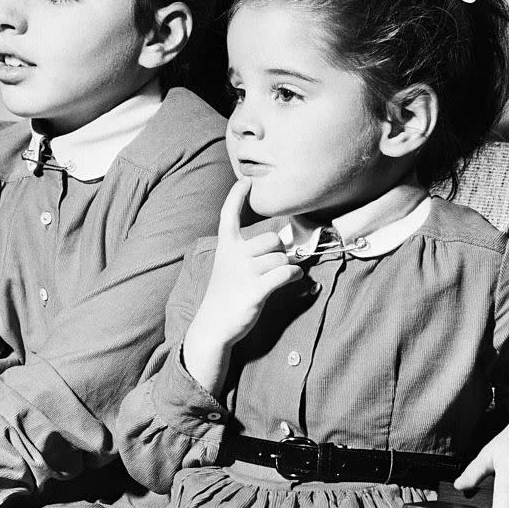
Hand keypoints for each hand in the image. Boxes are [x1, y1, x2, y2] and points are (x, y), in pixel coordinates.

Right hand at [183, 180, 301, 392]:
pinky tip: (294, 278)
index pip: (229, 215)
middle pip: (272, 239)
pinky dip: (294, 275)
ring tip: (280, 276)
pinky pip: (285, 273)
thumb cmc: (226, 293)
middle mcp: (234, 256)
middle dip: (279, 251)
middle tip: (274, 264)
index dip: (237, 196)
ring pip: (281, 258)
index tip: (246, 182)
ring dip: (287, 267)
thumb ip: (248, 251)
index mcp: (225, 247)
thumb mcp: (228, 266)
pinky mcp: (256, 291)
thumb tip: (281, 243)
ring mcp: (244, 273)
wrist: (214, 325)